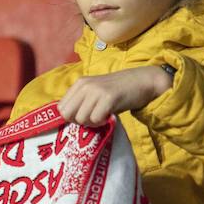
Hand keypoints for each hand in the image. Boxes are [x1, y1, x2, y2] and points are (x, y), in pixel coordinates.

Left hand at [57, 66, 172, 126]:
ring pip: (81, 118)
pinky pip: (96, 118)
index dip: (71, 117)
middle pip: (67, 114)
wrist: (143, 81)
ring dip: (92, 123)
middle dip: (78, 121)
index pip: (61, 107)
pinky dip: (102, 122)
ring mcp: (96, 90)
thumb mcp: (95, 93)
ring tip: (103, 116)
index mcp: (79, 83)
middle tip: (93, 119)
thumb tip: (69, 119)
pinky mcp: (108, 97)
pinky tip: (109, 116)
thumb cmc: (119, 90)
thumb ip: (82, 102)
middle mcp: (85, 85)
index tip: (85, 116)